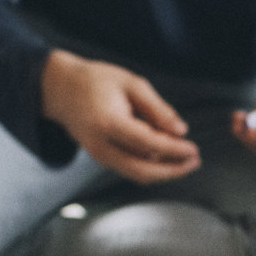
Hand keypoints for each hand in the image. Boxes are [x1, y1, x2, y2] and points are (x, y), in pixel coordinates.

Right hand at [40, 52, 199, 184]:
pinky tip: (166, 155)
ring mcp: (99, 156)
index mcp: (108, 123)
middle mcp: (101, 146)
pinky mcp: (101, 158)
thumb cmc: (96, 81)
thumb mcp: (131, 83)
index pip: (148, 145)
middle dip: (173, 170)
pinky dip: (151, 166)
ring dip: (164, 171)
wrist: (60, 89)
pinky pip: (130, 168)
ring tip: (186, 159)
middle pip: (143, 171)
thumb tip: (181, 131)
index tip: (194, 149)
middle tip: (195, 161)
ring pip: (137, 174)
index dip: (174, 150)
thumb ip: (157, 108)